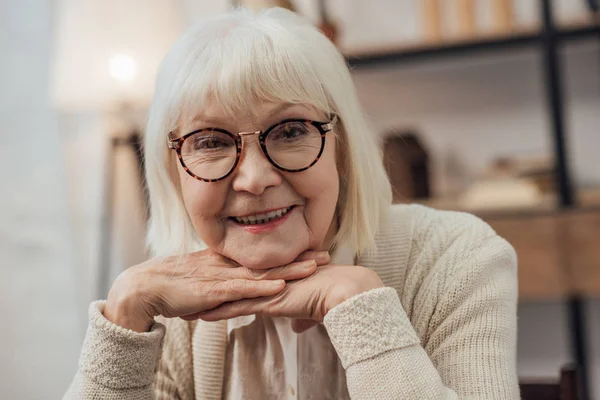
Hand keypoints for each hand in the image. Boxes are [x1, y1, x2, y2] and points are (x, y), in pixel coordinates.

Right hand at [104, 249, 329, 331]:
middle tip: (326, 253)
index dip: (288, 252)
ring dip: (289, 269)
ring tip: (314, 266)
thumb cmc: (171, 286)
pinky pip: (242, 288)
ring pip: (261, 272)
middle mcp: (228, 265)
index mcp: (226, 261)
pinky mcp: (213, 292)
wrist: (144, 288)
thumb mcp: (201, 279)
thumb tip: (235, 287)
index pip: (263, 254)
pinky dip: (262, 286)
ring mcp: (221, 277)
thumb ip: (219, 280)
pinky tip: (281, 284)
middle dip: (298, 257)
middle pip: (269, 260)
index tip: (311, 248)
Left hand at [197, 264, 383, 330]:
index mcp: (274, 277)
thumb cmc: (333, 296)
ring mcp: (265, 288)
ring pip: (228, 295)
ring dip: (206, 302)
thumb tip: (300, 325)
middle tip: (186, 290)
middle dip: (207, 288)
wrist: (344, 290)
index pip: (243, 279)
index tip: (208, 286)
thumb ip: (303, 315)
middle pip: (229, 283)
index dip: (225, 282)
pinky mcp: (268, 300)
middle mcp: (266, 279)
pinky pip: (237, 307)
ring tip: (184, 306)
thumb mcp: (314, 308)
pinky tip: (201, 316)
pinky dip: (218, 312)